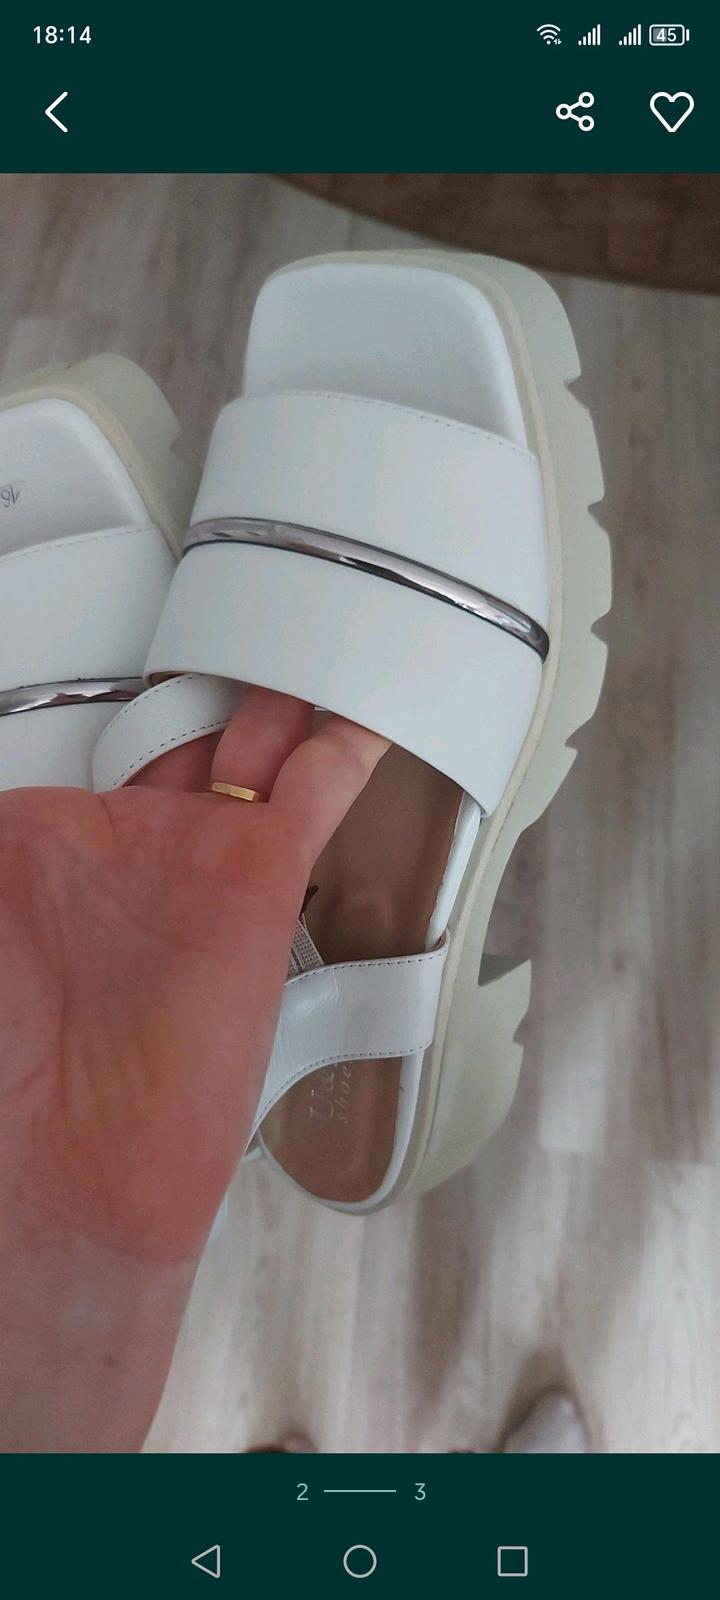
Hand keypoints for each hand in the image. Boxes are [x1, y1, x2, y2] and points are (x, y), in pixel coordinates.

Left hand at [0, 687, 386, 1448]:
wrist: (68, 1177)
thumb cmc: (8, 1060)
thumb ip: (8, 840)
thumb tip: (7, 796)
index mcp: (47, 838)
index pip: (93, 739)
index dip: (109, 693)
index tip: (114, 660)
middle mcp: (127, 843)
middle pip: (183, 730)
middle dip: (216, 674)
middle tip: (248, 610)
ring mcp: (195, 858)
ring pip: (252, 743)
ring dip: (284, 687)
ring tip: (319, 615)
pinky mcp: (259, 881)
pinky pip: (314, 783)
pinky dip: (344, 739)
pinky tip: (368, 703)